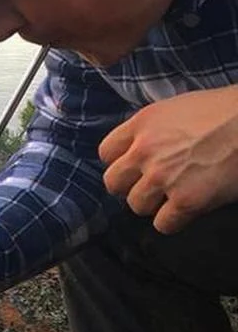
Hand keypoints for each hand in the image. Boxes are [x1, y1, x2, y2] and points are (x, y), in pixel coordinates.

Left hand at [100, 86, 237, 233]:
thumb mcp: (180, 107)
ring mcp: (163, 177)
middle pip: (113, 182)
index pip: (107, 152)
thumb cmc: (228, 110)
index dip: (121, 162)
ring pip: (136, 205)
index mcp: (143, 123)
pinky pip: (163, 224)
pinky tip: (189, 209)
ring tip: (175, 195)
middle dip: (129, 187)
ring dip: (153, 205)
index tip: (135, 167)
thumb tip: (141, 147)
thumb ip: (155, 128)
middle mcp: (145, 150)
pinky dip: (174, 221)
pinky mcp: (185, 200)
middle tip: (150, 186)